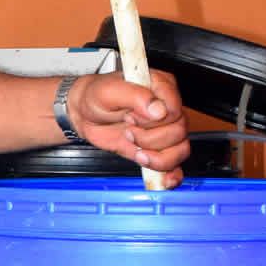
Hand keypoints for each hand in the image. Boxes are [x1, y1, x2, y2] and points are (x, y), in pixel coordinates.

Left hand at [68, 69, 188, 187]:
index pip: (174, 108)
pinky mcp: (159, 148)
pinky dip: (171, 175)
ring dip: (156, 156)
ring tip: (135, 148)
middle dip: (150, 138)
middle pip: (178, 131)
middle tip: (128, 130)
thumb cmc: (96, 96)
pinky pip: (176, 165)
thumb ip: (135, 95)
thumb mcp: (108, 91)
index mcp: (160, 86)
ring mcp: (165, 129)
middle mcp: (167, 107)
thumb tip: (158, 110)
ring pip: (180, 150)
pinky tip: (162, 179)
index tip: (131, 117)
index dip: (153, 119)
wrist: (85, 114)